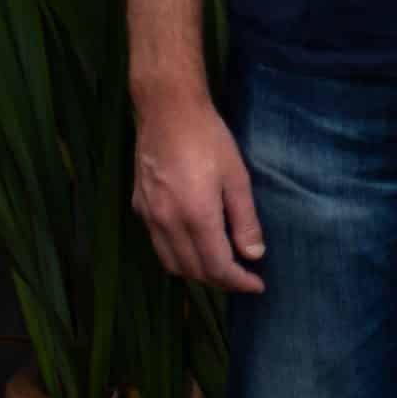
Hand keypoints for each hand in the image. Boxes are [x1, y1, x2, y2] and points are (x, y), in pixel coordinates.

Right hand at [131, 92, 265, 293]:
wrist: (167, 112)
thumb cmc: (209, 139)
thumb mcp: (237, 177)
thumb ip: (245, 219)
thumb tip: (254, 255)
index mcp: (196, 217)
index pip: (217, 267)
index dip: (238, 282)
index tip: (257, 286)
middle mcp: (167, 223)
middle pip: (193, 270)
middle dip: (220, 280)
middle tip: (244, 277)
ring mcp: (149, 217)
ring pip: (171, 263)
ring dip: (196, 272)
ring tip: (221, 266)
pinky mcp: (139, 207)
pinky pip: (159, 245)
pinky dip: (178, 255)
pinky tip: (194, 244)